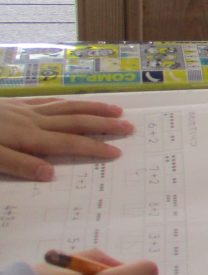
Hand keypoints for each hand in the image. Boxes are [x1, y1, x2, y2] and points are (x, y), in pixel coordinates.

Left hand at [0, 98, 132, 180]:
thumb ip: (18, 164)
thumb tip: (51, 174)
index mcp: (27, 137)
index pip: (68, 144)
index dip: (93, 147)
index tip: (117, 152)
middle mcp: (31, 120)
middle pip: (74, 121)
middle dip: (103, 125)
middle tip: (128, 127)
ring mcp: (23, 109)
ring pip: (65, 107)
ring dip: (91, 109)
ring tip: (114, 110)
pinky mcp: (13, 103)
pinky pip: (47, 100)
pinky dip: (65, 102)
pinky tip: (72, 102)